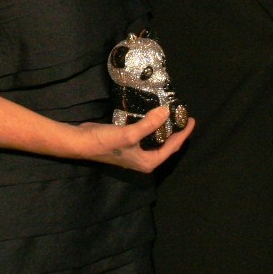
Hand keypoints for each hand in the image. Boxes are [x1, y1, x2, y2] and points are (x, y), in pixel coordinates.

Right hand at [77, 106, 193, 172]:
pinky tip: (153, 117)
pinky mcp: (128, 144)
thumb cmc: (106, 142)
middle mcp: (144, 160)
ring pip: (156, 140)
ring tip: (172, 115)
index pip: (172, 147)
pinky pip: (146, 135)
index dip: (183, 134)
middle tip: (182, 116)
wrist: (81, 142)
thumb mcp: (130, 134)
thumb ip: (150, 124)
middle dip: (176, 132)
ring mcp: (135, 153)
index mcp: (148, 162)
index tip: (191, 119)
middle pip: (166, 146)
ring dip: (164, 129)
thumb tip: (167, 112)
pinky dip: (152, 127)